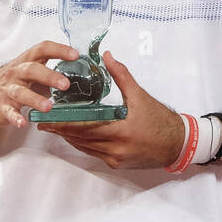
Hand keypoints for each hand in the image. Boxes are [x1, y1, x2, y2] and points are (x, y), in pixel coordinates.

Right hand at [0, 40, 76, 129]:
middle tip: (65, 84)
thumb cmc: (13, 79)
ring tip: (49, 107)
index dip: (59, 50)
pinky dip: (15, 117)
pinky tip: (23, 123)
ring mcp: (8, 89)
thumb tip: (78, 78)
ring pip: (20, 92)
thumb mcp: (31, 70)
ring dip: (35, 99)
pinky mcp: (1, 105)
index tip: (75, 55)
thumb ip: (51, 72)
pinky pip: (8, 111)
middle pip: (32, 69)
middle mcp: (17, 72)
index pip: (43, 49)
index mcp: (27, 60)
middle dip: (49, 76)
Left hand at [38, 51, 183, 169]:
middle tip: (44, 122)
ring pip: (85, 148)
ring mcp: (115, 159)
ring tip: (55, 127)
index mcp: (121, 131)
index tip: (47, 118)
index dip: (63, 123)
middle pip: (80, 139)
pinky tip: (76, 135)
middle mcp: (116, 149)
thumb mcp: (141, 96)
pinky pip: (94, 153)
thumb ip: (121, 75)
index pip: (84, 128)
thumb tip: (107, 56)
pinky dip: (83, 144)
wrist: (178, 144)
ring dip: (69, 138)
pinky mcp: (117, 164)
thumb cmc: (161, 120)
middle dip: (60, 130)